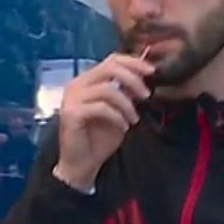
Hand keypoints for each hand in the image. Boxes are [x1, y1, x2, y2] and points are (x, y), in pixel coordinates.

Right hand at [54, 52, 154, 187]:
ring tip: (134, 119)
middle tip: (146, 95)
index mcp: (87, 81)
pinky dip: (117, 116)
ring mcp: (72, 98)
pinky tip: (123, 127)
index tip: (152, 71)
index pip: (111, 60)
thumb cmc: (98, 139)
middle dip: (133, 79)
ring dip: (127, 105)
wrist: (81, 164)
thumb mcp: (119, 112)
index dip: (133, 62)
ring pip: (108, 89)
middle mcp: (77, 85)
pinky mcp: (71, 113)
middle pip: (110, 68)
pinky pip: (102, 107)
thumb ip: (126, 93)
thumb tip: (143, 76)